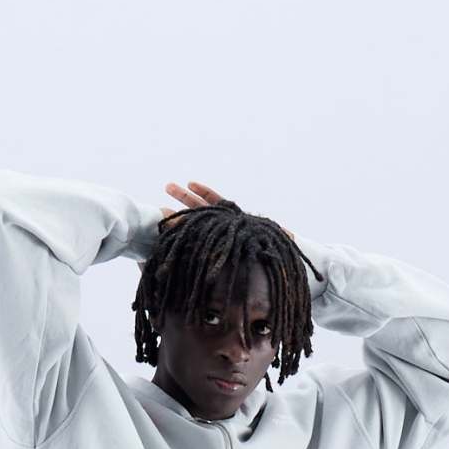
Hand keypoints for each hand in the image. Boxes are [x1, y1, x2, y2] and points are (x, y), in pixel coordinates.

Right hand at [162, 179, 294, 240]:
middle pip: (201, 209)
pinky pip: (194, 246)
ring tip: (159, 211)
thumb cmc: (276, 251)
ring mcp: (216, 239)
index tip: (191, 183)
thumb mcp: (279, 241)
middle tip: (167, 187)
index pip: (218, 202)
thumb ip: (282, 235)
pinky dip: (183, 242)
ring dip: (178, 218)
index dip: (205, 192)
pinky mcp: (212, 253)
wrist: (273, 264)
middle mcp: (223, 227)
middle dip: (184, 199)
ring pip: (194, 226)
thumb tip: (289, 233)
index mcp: (235, 220)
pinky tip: (167, 238)